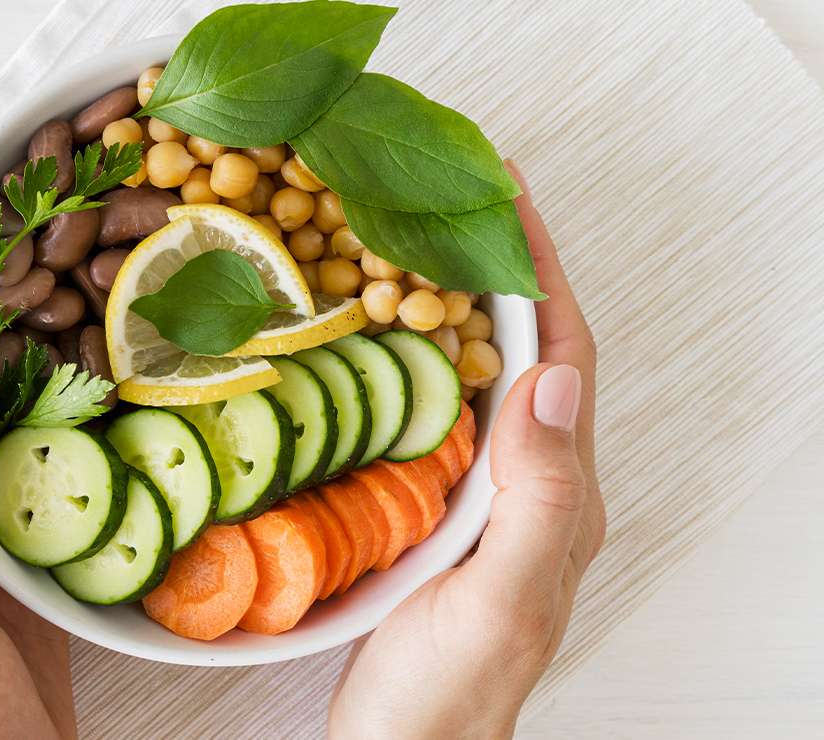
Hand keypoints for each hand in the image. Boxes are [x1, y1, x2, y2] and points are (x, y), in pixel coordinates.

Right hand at [329, 161, 605, 738]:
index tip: (503, 195)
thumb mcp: (500, 595)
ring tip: (413, 243)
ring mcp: (482, 497)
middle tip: (452, 198)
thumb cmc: (451, 691)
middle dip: (500, 269)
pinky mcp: (435, 511)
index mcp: (559, 493)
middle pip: (526, 352)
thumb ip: (538, 495)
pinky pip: (433, 414)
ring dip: (456, 304)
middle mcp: (531, 484)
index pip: (562, 356)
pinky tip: (373, 340)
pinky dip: (410, 360)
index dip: (538, 271)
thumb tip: (552, 378)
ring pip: (477, 377)